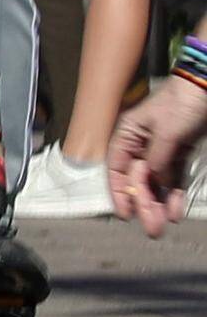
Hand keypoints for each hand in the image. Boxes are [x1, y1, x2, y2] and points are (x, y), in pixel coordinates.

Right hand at [116, 71, 206, 235]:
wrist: (206, 89)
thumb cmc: (182, 104)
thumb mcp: (166, 131)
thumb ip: (157, 159)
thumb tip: (152, 181)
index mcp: (128, 135)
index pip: (118, 169)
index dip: (119, 192)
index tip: (126, 214)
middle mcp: (140, 145)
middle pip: (138, 181)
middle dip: (144, 204)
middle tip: (152, 228)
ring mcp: (160, 151)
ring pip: (155, 184)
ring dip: (158, 204)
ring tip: (163, 225)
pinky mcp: (179, 155)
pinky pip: (174, 179)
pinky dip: (174, 195)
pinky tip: (175, 210)